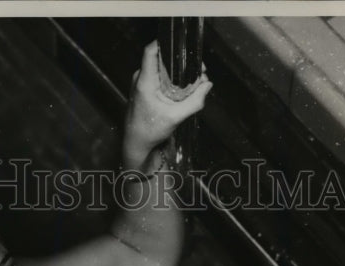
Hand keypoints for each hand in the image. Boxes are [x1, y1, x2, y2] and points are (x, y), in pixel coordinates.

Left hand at [123, 40, 212, 167]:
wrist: (136, 143)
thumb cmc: (150, 131)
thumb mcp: (176, 117)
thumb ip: (194, 101)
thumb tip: (208, 85)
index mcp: (145, 81)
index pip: (151, 51)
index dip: (166, 42)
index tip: (183, 44)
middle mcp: (141, 78)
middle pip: (161, 58)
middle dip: (181, 60)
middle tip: (199, 69)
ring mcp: (142, 83)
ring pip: (162, 67)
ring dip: (178, 70)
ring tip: (195, 79)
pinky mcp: (145, 88)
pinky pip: (160, 76)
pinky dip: (173, 79)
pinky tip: (184, 87)